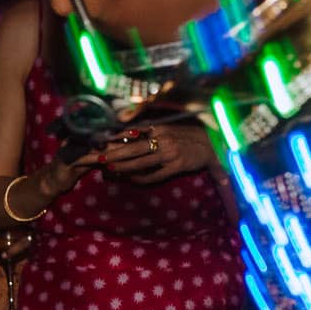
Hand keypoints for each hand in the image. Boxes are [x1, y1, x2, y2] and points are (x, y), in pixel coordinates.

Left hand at [98, 123, 214, 183]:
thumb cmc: (186, 137)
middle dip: (114, 154)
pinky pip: (156, 174)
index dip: (114, 140)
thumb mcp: (166, 130)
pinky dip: (142, 178)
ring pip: (142, 161)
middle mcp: (163, 139)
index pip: (133, 133)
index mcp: (159, 129)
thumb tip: (126, 134)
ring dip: (124, 167)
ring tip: (110, 170)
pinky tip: (132, 180)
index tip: (99, 144)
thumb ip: (148, 132)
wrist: (212, 144)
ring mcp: (170, 153)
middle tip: (98, 159)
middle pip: (133, 148)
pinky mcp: (177, 166)